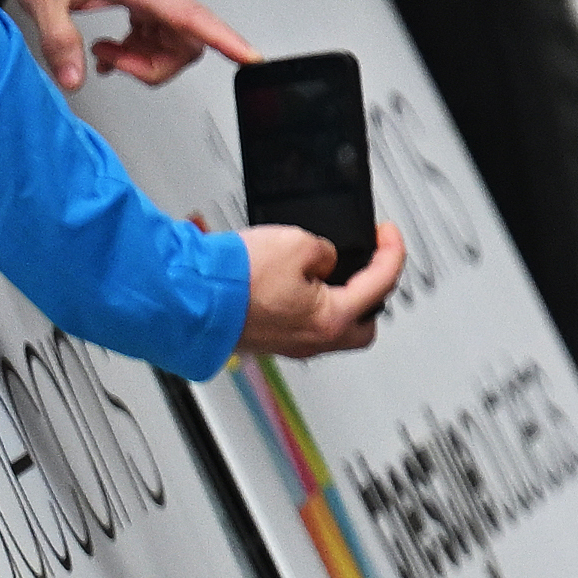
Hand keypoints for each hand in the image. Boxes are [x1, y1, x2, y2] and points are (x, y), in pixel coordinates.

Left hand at [0, 0, 250, 89]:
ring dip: (143, 54)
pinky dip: (139, 42)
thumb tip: (73, 78)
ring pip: (172, 32)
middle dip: (154, 65)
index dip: (225, 41)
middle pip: (186, 38)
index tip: (249, 56)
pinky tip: (112, 44)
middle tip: (111, 64)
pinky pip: (157, 21)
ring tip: (103, 53)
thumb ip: (60, 42)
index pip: (192, 18)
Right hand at [239, 221, 403, 357]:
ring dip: (336, 300)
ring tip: (329, 271)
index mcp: (331, 320)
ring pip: (330, 327)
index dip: (392, 251)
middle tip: (369, 266)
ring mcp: (286, 343)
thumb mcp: (297, 243)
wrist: (185, 297)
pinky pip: (299, 324)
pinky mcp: (264, 339)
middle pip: (364, 323)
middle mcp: (311, 340)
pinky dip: (306, 304)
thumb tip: (324, 260)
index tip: (388, 234)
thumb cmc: (234, 280)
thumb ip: (325, 251)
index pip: (382, 283)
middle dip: (373, 294)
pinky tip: (294, 283)